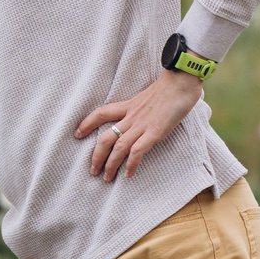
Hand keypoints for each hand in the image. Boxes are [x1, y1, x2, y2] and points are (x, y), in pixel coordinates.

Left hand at [76, 70, 203, 182]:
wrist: (182, 81)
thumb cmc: (170, 87)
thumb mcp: (147, 96)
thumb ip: (140, 107)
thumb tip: (140, 115)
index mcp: (128, 106)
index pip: (101, 114)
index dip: (87, 124)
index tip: (77, 134)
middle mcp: (131, 117)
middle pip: (106, 138)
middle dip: (96, 156)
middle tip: (93, 170)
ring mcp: (142, 125)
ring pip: (118, 148)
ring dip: (110, 165)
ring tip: (107, 177)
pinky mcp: (155, 132)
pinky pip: (138, 151)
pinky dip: (131, 164)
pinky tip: (128, 174)